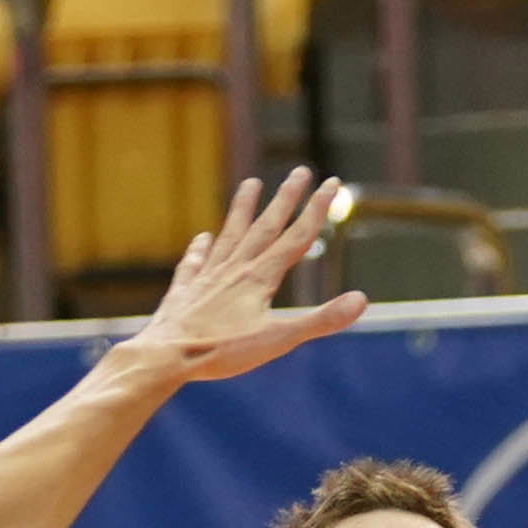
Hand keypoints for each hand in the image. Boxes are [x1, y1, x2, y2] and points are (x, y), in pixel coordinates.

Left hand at [130, 171, 369, 383]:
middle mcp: (235, 269)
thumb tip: (362, 300)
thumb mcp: (278, 340)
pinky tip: (202, 236)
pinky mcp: (185, 291)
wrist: (166, 356)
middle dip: (286, 199)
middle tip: (300, 171)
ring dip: (242, 209)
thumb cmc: (222, 352)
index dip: (316, 210)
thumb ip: (320, 320)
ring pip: (230, 235)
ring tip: (251, 183)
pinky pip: (195, 262)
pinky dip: (200, 248)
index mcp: (260, 278)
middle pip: (265, 227)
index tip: (331, 183)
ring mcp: (208, 277)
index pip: (296, 237)